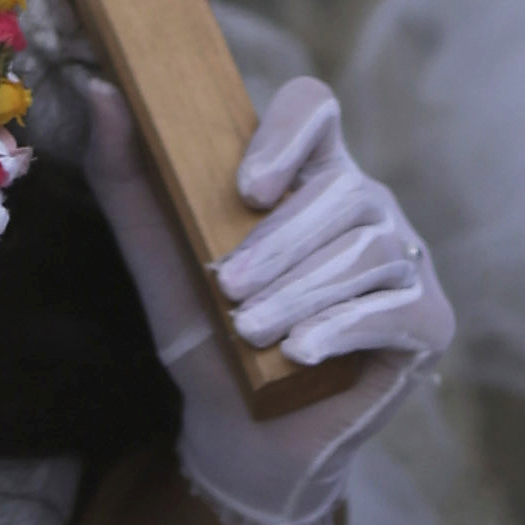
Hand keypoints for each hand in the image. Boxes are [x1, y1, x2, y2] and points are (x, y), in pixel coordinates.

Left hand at [80, 78, 445, 524]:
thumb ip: (127, 179)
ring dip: (302, 293)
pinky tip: (300, 354)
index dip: (289, 133)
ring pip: (367, 249)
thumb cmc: (207, 338)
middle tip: (229, 292)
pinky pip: (395, 306)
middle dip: (280, 244)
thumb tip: (96, 89)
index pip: (315, 107)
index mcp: (306, 172)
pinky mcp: (427, 317)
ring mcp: (404, 258)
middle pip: (341, 188)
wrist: (243, 434)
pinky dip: (343, 328)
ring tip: (251, 332)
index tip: (247, 189)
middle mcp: (365, 203)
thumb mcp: (159, 261)